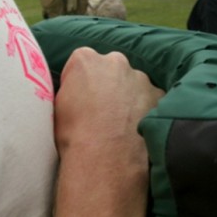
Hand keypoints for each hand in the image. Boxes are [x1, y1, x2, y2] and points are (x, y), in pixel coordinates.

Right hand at [55, 48, 163, 162]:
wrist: (105, 157)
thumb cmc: (74, 134)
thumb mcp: (58, 106)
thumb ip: (72, 88)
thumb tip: (79, 92)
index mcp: (85, 59)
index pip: (82, 63)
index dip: (81, 83)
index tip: (81, 99)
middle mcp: (115, 61)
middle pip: (111, 68)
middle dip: (108, 84)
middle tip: (103, 110)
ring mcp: (140, 77)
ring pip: (134, 83)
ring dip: (129, 96)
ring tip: (121, 123)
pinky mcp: (158, 94)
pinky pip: (151, 98)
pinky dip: (145, 109)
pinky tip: (136, 127)